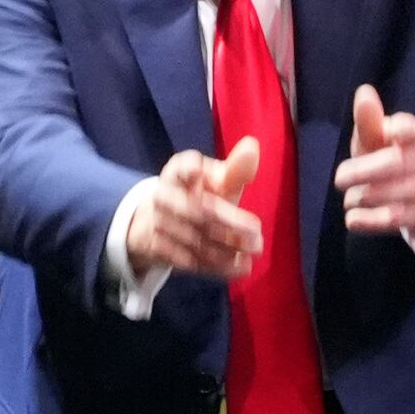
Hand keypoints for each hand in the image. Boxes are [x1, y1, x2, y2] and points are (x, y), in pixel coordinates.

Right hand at [126, 137, 262, 278]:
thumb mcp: (218, 182)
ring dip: (226, 250)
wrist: (160, 223)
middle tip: (258, 239)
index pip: (182, 167)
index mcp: (177, 170)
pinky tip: (238, 267)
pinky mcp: (157, 247)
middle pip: (197, 210)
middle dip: (229, 224)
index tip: (196, 172)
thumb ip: (236, 170)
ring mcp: (157, 222)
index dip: (189, 170)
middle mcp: (163, 194)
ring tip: (252, 255)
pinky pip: (188, 259)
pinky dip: (216, 266)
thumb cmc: (200, 195)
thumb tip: (252, 146)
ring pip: (195, 239)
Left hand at [334, 84, 414, 233]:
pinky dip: (371, 221)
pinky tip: (352, 220)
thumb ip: (369, 120)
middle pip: (397, 165)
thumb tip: (364, 92)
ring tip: (349, 197)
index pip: (413, 130)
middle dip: (366, 171)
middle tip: (339, 178)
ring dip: (366, 196)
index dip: (403, 129)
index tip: (391, 131)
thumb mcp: (378, 138)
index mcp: (414, 136)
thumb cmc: (389, 155)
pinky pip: (395, 220)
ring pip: (396, 196)